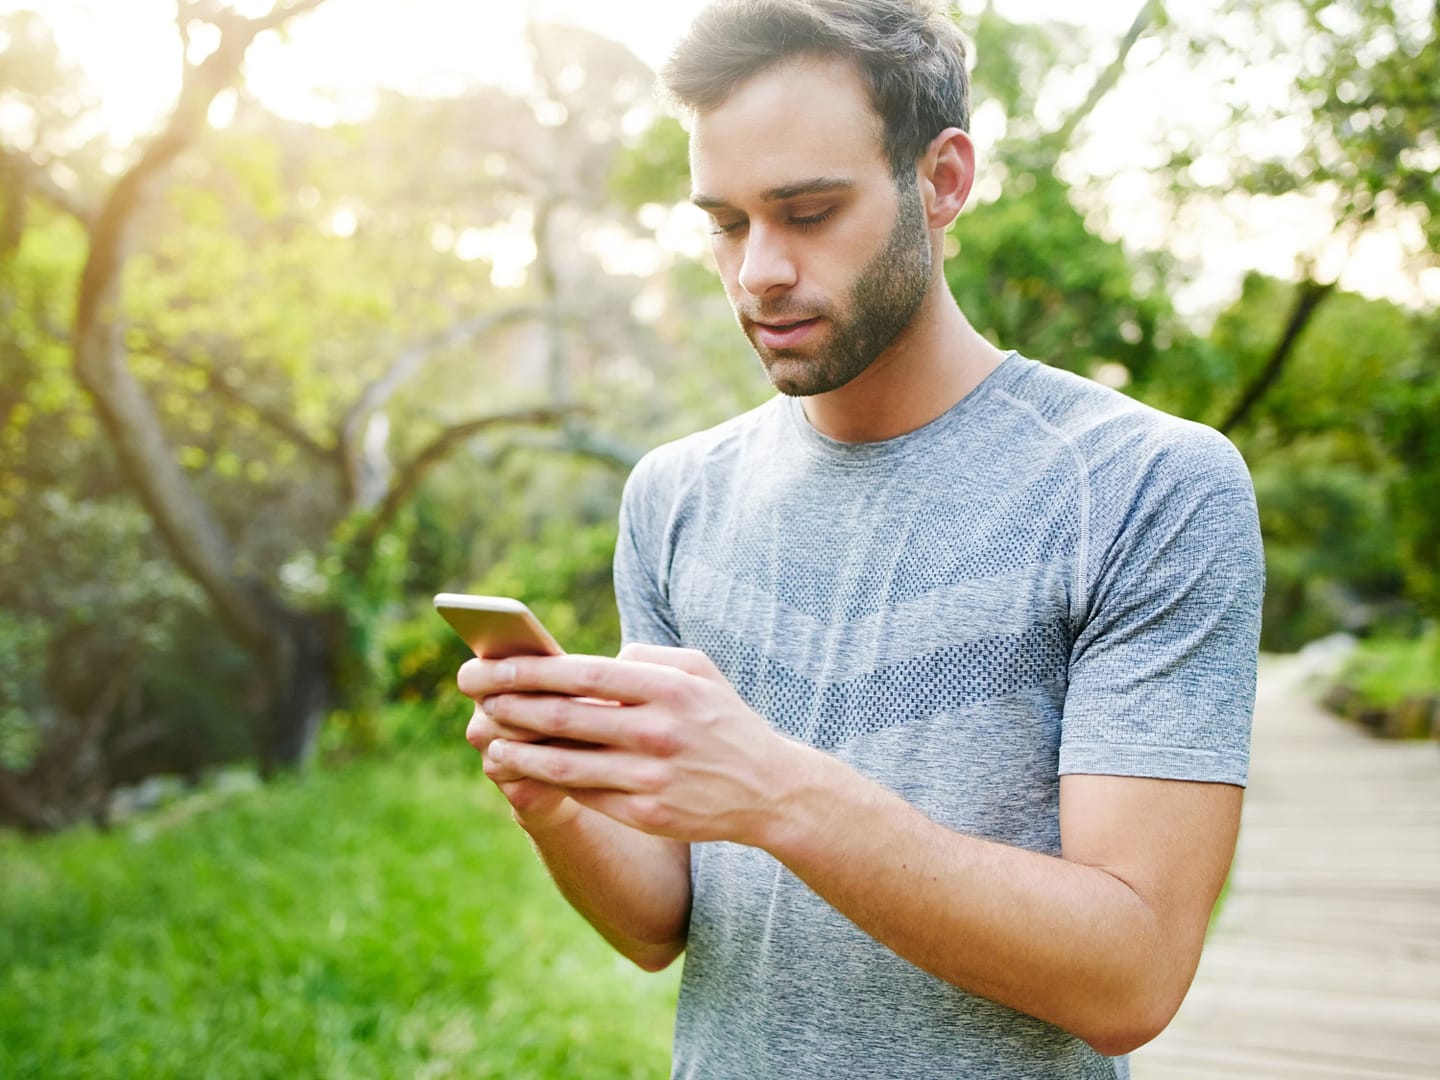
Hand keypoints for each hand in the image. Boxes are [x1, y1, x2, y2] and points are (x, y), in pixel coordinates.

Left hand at [477, 644, 810, 845]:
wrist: (770, 790)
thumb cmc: (724, 721)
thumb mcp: (700, 671)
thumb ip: (647, 656)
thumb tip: (591, 659)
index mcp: (667, 688)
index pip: (582, 673)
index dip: (529, 670)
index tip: (492, 664)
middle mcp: (657, 731)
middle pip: (564, 717)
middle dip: (509, 704)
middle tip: (474, 694)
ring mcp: (650, 776)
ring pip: (564, 763)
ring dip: (517, 749)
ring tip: (488, 738)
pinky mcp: (646, 813)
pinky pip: (582, 794)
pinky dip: (545, 781)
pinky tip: (522, 769)